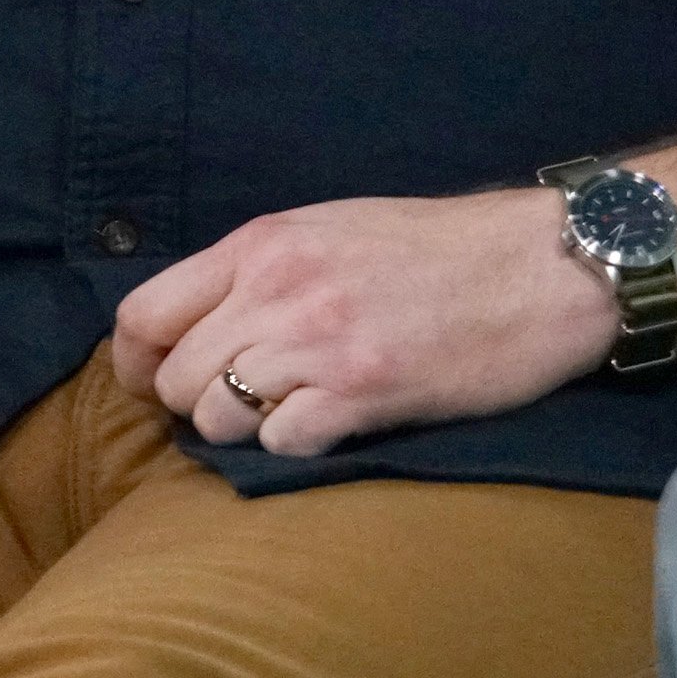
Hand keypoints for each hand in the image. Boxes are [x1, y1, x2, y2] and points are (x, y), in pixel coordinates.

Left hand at [109, 190, 619, 459]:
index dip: (134, 363)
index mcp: (260, 245)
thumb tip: (198, 324)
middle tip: (235, 408)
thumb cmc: (438, 250)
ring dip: (241, 430)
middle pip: (175, 377)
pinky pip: (282, 442)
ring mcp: (319, 342)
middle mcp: (277, 289)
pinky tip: (330, 427)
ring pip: (218, 415)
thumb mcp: (329, 231)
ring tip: (289, 415)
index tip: (152, 383)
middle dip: (192, 404)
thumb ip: (258, 271)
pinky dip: (293, 447)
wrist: (543, 265)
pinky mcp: (367, 392)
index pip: (142, 313)